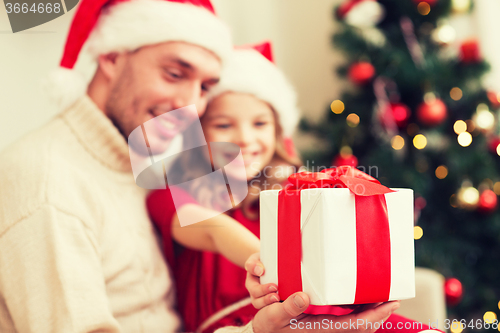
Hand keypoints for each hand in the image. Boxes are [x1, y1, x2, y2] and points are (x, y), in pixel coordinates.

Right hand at [244, 253, 400, 332]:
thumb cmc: (268, 326)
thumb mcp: (273, 316)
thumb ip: (288, 308)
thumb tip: (304, 297)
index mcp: (321, 328)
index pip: (357, 324)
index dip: (376, 315)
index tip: (391, 303)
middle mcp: (328, 329)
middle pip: (363, 325)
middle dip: (380, 313)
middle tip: (394, 297)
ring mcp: (327, 327)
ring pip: (357, 322)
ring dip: (371, 312)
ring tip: (382, 297)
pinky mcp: (323, 323)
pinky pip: (348, 319)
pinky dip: (359, 311)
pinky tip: (360, 300)